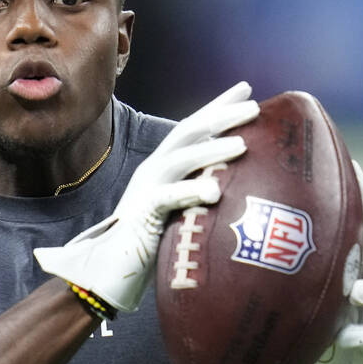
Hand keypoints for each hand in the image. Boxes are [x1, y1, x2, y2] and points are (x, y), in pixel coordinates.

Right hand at [34, 81, 258, 311]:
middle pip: (187, 133)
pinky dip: (190, 191)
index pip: (193, 131)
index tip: (246, 90)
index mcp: (164, 168)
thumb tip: (240, 190)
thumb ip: (203, 198)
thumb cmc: (151, 248)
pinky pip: (166, 197)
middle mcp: (154, 171)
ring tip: (242, 145)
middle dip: (220, 116)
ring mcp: (145, 190)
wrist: (108, 274)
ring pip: (180, 159)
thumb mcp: (183, 214)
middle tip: (254, 105)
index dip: (218, 108)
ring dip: (211, 150)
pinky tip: (214, 191)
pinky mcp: (141, 215)